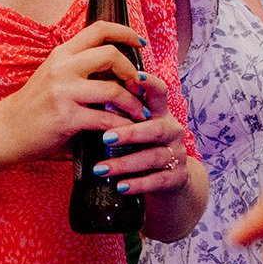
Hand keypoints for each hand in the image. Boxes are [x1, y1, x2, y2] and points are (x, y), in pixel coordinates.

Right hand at [0, 23, 147, 163]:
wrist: (5, 131)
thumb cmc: (34, 106)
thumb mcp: (53, 76)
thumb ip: (79, 68)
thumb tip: (115, 66)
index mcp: (62, 53)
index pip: (99, 29)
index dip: (125, 32)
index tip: (141, 43)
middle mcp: (63, 67)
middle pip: (111, 54)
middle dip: (133, 71)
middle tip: (141, 86)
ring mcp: (64, 92)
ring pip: (113, 89)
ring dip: (133, 103)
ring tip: (140, 113)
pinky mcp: (66, 117)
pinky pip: (105, 119)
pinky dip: (122, 125)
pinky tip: (127, 130)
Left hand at [91, 69, 192, 195]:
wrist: (169, 182)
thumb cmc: (143, 148)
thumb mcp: (136, 128)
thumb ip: (121, 115)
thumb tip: (85, 101)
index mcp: (160, 113)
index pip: (159, 92)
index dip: (151, 83)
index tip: (135, 77)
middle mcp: (172, 130)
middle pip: (155, 128)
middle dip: (130, 133)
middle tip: (106, 138)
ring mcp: (177, 154)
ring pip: (154, 157)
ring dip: (126, 163)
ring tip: (101, 169)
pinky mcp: (177, 177)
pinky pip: (158, 180)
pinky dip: (138, 184)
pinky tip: (120, 186)